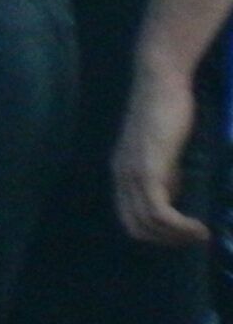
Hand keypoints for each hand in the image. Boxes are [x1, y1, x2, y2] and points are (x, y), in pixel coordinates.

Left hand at [115, 61, 210, 246]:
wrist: (161, 82)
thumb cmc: (167, 111)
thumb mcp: (165, 151)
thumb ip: (165, 174)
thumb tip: (173, 197)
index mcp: (122, 172)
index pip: (130, 219)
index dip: (156, 234)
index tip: (183, 234)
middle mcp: (121, 176)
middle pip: (136, 227)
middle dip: (167, 240)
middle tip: (194, 237)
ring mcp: (132, 173)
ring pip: (148, 224)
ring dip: (177, 236)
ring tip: (201, 234)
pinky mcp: (147, 168)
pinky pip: (158, 211)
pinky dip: (179, 226)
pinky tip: (199, 227)